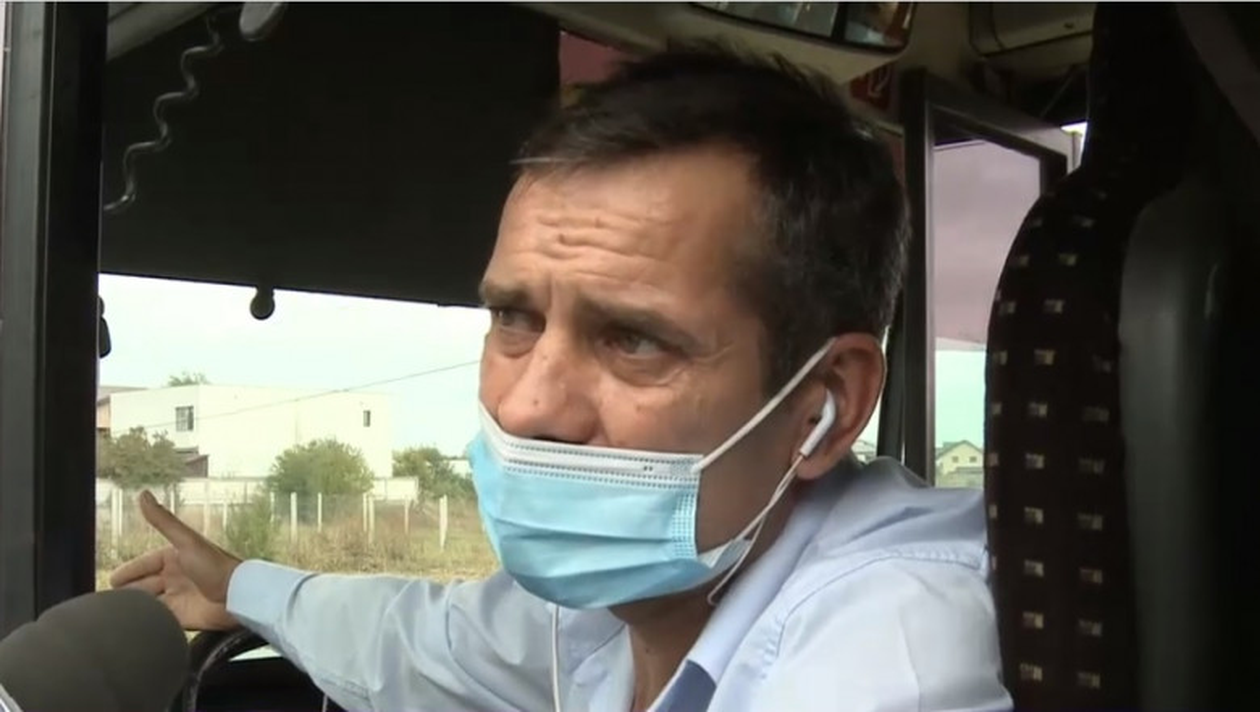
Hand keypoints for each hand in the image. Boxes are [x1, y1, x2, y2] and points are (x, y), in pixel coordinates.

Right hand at [109, 491, 243, 630]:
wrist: (237, 596)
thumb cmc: (216, 565)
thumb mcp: (186, 540)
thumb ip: (163, 520)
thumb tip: (143, 494)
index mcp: (176, 558)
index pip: (145, 564)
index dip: (129, 571)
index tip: (112, 579)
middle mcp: (176, 577)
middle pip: (144, 585)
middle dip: (128, 591)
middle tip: (108, 599)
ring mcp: (178, 597)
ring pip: (148, 602)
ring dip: (135, 606)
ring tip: (116, 613)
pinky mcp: (181, 617)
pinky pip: (158, 618)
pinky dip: (146, 620)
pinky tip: (133, 624)